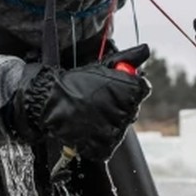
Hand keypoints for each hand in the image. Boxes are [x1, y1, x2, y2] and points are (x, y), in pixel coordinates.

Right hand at [10, 44, 151, 160]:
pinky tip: (89, 125)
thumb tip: (145, 49)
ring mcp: (113, 130)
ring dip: (110, 121)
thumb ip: (127, 60)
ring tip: (92, 112)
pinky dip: (100, 137)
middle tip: (99, 99)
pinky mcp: (103, 146)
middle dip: (119, 103)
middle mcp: (123, 110)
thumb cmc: (76, 82)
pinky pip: (109, 143)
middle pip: (132, 109)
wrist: (50, 100)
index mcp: (127, 89)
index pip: (142, 89)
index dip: (130, 86)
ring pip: (121, 126)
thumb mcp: (102, 67)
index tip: (117, 85)